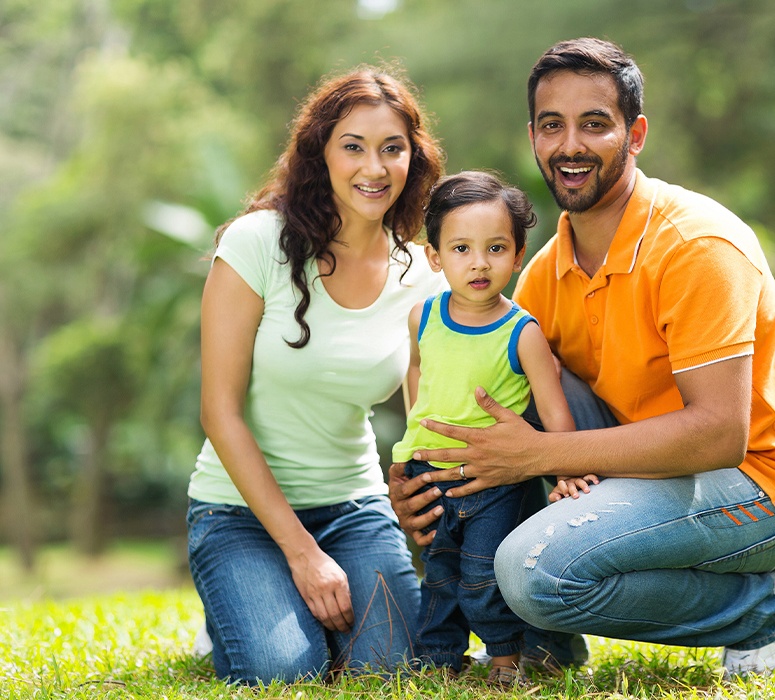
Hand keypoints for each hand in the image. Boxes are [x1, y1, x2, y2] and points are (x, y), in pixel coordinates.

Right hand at [287, 546, 353, 632]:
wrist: (305, 556)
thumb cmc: (325, 564)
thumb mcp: (340, 573)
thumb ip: (345, 590)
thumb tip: (348, 608)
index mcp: (338, 582)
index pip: (345, 607)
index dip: (349, 618)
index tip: (352, 623)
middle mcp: (326, 589)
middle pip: (335, 615)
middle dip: (342, 626)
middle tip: (346, 630)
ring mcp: (315, 594)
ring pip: (324, 617)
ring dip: (332, 626)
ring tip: (337, 629)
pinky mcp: (306, 597)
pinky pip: (315, 613)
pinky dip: (322, 620)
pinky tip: (327, 622)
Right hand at [387, 462, 442, 545]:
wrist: (403, 504)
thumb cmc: (406, 483)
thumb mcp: (400, 472)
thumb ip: (403, 464)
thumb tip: (411, 453)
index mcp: (395, 493)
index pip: (405, 489)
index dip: (416, 482)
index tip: (429, 475)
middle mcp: (399, 509)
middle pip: (411, 505)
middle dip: (425, 498)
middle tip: (439, 490)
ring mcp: (406, 522)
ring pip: (416, 522)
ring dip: (428, 516)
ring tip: (441, 509)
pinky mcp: (413, 534)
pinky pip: (419, 539)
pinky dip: (428, 538)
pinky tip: (437, 532)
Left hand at [410, 387, 542, 496]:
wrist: (539, 455)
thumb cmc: (524, 434)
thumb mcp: (506, 416)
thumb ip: (489, 404)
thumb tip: (477, 388)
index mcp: (478, 437)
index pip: (451, 431)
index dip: (435, 426)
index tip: (422, 423)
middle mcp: (476, 455)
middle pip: (446, 455)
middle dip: (428, 455)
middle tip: (414, 456)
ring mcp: (481, 470)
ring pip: (454, 474)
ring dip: (437, 475)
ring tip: (424, 477)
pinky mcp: (489, 482)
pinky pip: (469, 489)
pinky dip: (457, 492)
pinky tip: (447, 493)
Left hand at [549, 474, 599, 501]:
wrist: (569, 475)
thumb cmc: (564, 488)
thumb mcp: (557, 492)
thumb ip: (553, 496)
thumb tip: (557, 498)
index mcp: (563, 485)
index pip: (561, 485)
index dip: (563, 489)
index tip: (565, 495)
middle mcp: (571, 482)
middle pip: (571, 485)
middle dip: (573, 490)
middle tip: (575, 496)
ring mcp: (578, 479)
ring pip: (580, 481)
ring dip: (583, 485)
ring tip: (587, 491)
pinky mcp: (586, 477)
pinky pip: (590, 476)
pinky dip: (593, 478)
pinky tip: (596, 482)